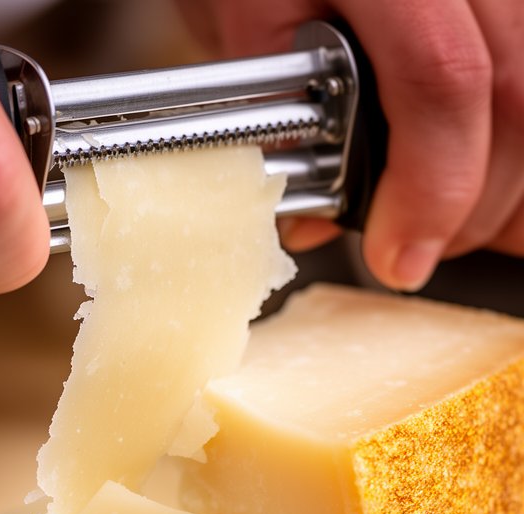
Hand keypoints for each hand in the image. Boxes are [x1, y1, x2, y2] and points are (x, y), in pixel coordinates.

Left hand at [178, 0, 523, 290]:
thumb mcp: (247, 25)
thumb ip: (281, 125)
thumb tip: (318, 222)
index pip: (443, 78)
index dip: (432, 188)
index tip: (399, 258)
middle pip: (514, 95)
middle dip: (468, 204)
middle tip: (415, 247)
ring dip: (503, 181)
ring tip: (446, 213)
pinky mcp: (511, 4)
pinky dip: (516, 148)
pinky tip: (490, 181)